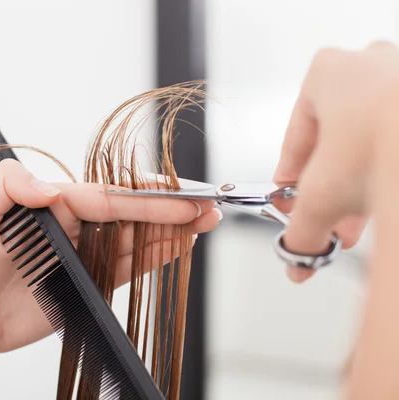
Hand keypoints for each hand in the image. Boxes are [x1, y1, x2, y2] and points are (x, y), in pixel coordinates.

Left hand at [0, 159, 220, 361]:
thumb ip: (7, 187)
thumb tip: (51, 188)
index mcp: (48, 203)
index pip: (104, 196)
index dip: (141, 197)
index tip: (175, 197)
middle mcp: (70, 225)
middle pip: (127, 212)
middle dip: (169, 208)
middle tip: (206, 206)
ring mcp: (81, 255)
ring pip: (134, 238)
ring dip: (169, 230)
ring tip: (203, 223)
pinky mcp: (85, 284)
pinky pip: (126, 267)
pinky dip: (154, 256)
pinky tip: (177, 247)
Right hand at [273, 41, 398, 282]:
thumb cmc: (382, 144)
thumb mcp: (320, 197)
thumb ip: (300, 230)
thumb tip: (298, 253)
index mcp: (326, 71)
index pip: (296, 137)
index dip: (291, 176)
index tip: (291, 196)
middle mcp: (368, 64)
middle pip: (337, 142)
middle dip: (333, 187)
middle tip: (331, 217)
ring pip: (372, 141)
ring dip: (362, 182)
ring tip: (361, 217)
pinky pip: (397, 137)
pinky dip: (390, 167)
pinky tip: (385, 195)